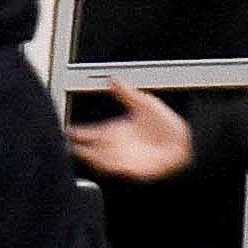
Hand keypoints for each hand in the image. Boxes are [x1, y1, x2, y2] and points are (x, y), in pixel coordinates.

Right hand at [65, 79, 194, 180]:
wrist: (185, 143)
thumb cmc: (167, 125)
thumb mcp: (144, 103)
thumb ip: (126, 93)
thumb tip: (113, 78)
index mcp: (116, 131)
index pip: (90, 133)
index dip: (77, 132)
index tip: (66, 130)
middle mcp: (116, 146)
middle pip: (90, 148)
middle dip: (76, 147)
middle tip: (62, 144)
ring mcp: (122, 159)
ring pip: (98, 159)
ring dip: (88, 156)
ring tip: (76, 152)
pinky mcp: (131, 169)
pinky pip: (114, 169)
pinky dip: (104, 165)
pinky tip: (97, 161)